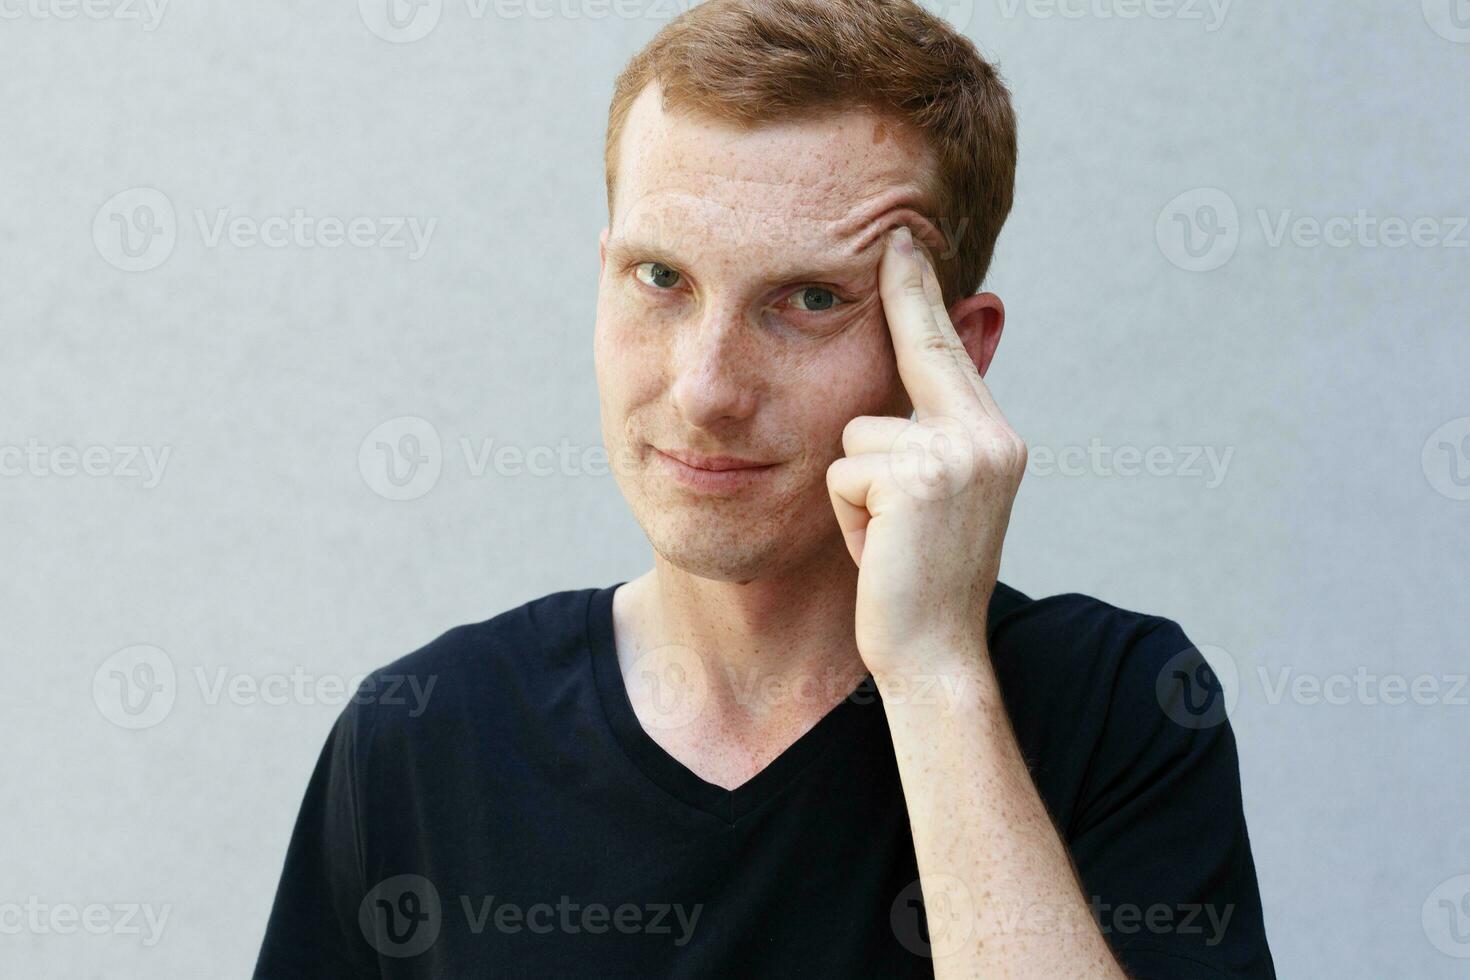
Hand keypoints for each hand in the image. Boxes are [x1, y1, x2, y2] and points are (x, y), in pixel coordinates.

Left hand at [826, 226, 1026, 679]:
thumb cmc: (920, 583)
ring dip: (855, 490)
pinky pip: (843, 471)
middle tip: (898, 238)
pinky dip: (847, 516)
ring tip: (884, 539)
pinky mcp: (918, 479)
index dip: (922, 293)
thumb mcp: (936, 502)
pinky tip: (877, 551)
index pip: (945, 352)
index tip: (905, 237)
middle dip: (890, 346)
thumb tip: (907, 382)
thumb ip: (928, 440)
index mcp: (992, 440)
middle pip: (905, 366)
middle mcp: (987, 437)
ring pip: (856, 432)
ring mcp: (958, 455)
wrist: (933, 656)